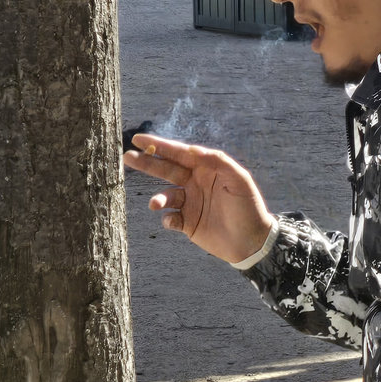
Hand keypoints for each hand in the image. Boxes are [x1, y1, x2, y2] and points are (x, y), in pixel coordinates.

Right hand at [123, 132, 274, 263]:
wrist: (253, 242)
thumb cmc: (249, 208)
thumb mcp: (239, 180)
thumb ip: (218, 161)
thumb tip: (191, 149)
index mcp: (206, 170)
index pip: (179, 154)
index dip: (159, 146)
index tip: (138, 139)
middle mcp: (195, 184)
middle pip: (166, 170)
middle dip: (147, 163)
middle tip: (127, 157)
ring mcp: (190, 203)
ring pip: (166, 195)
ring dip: (158, 198)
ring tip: (155, 203)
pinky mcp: (188, 223)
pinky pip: (170, 218)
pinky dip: (167, 219)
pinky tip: (172, 221)